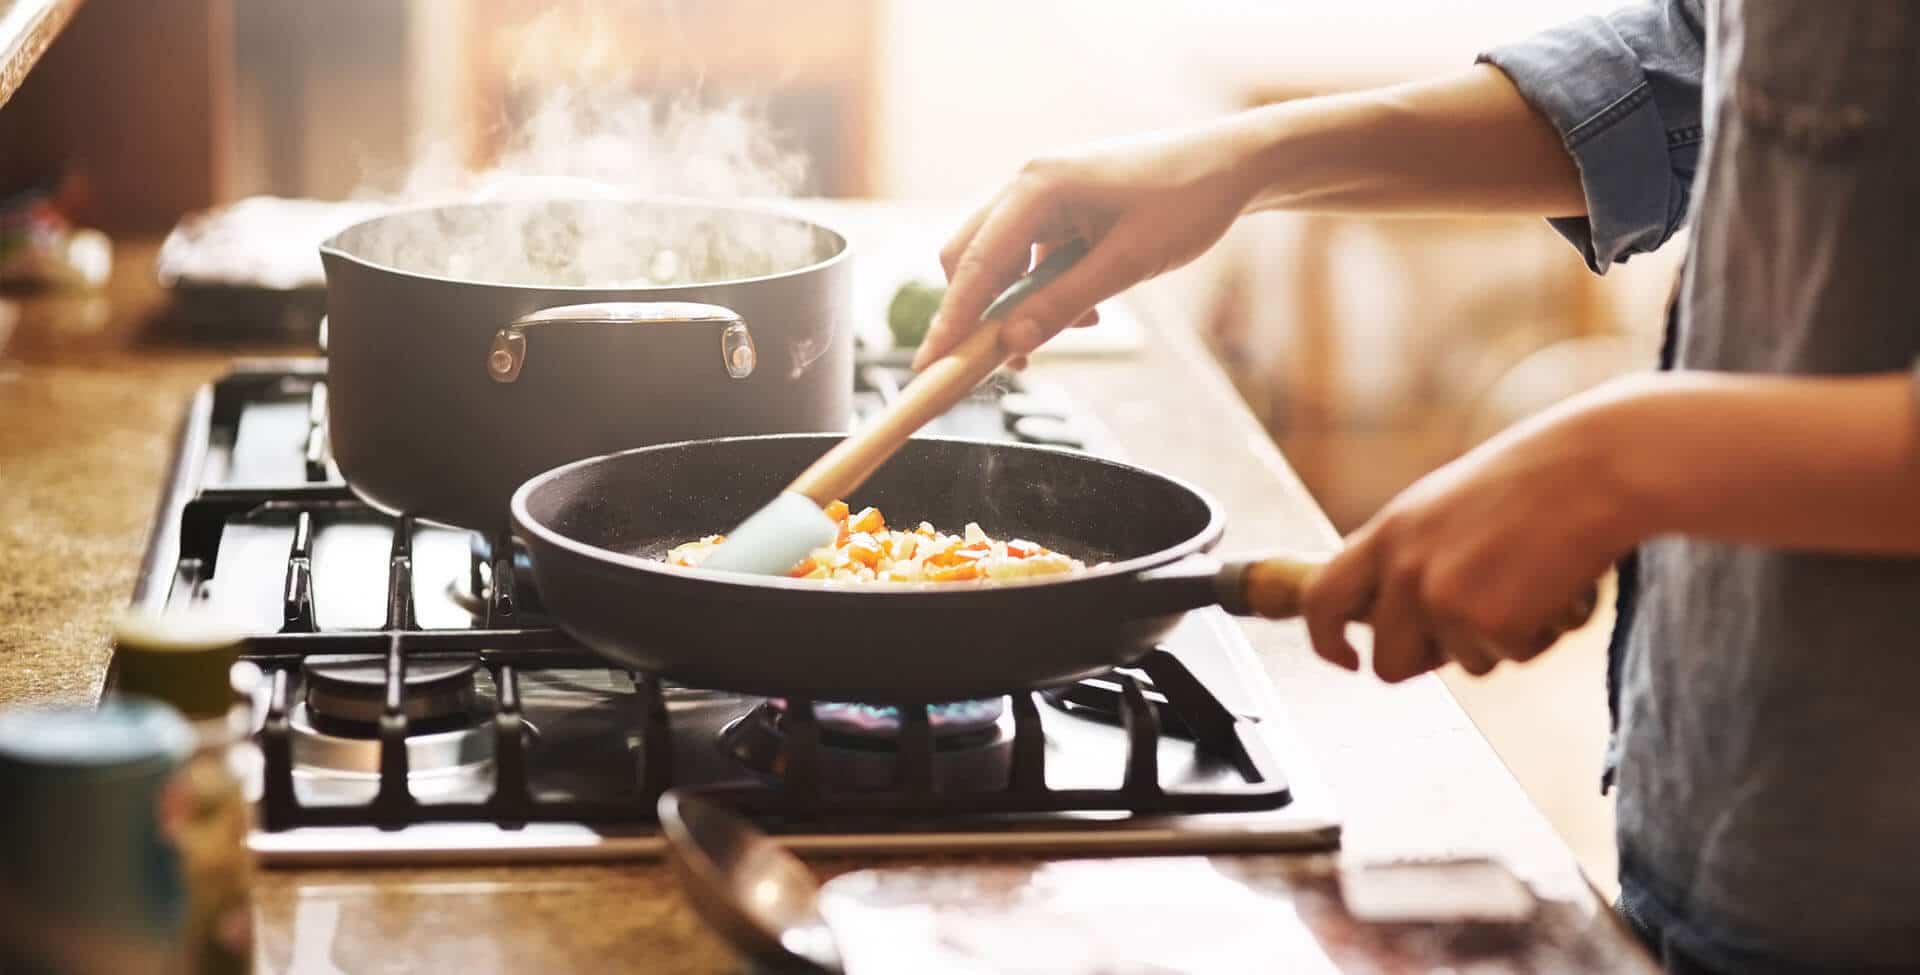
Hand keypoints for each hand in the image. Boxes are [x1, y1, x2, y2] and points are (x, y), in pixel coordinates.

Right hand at [915, 122, 1267, 370]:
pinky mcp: (1060, 207)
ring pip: (1000, 261)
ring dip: (1020, 305)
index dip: (951, 320)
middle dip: (981, 314)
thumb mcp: (1128, 263)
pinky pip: (1029, 257)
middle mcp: (1028, 184)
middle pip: (971, 259)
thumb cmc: (1188, 202)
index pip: (975, 263)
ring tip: (1076, 329)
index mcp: (1037, 187)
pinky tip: (1088, 308)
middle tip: (1004, 362)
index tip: (931, 365)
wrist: (1232, 165)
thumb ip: (1064, 303)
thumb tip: (1010, 343)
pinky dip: (1044, 289)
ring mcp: (1042, 194)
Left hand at [1301, 384, 1644, 680]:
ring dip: (1500, 639)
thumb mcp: (1445, 506)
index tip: (1346, 659)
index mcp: (1387, 533)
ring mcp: (1444, 600)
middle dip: (1429, 662)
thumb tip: (1390, 615)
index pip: (1322, 600)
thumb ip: (1411, 555)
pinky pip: (1512, 658)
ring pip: (1463, 665)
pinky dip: (1541, 635)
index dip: (1326, 641)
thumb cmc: (1534, 480)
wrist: (1596, 467)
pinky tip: (1557, 587)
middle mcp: (1404, 570)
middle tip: (1478, 626)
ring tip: (1531, 579)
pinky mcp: (1491, 625)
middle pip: (1388, 663)